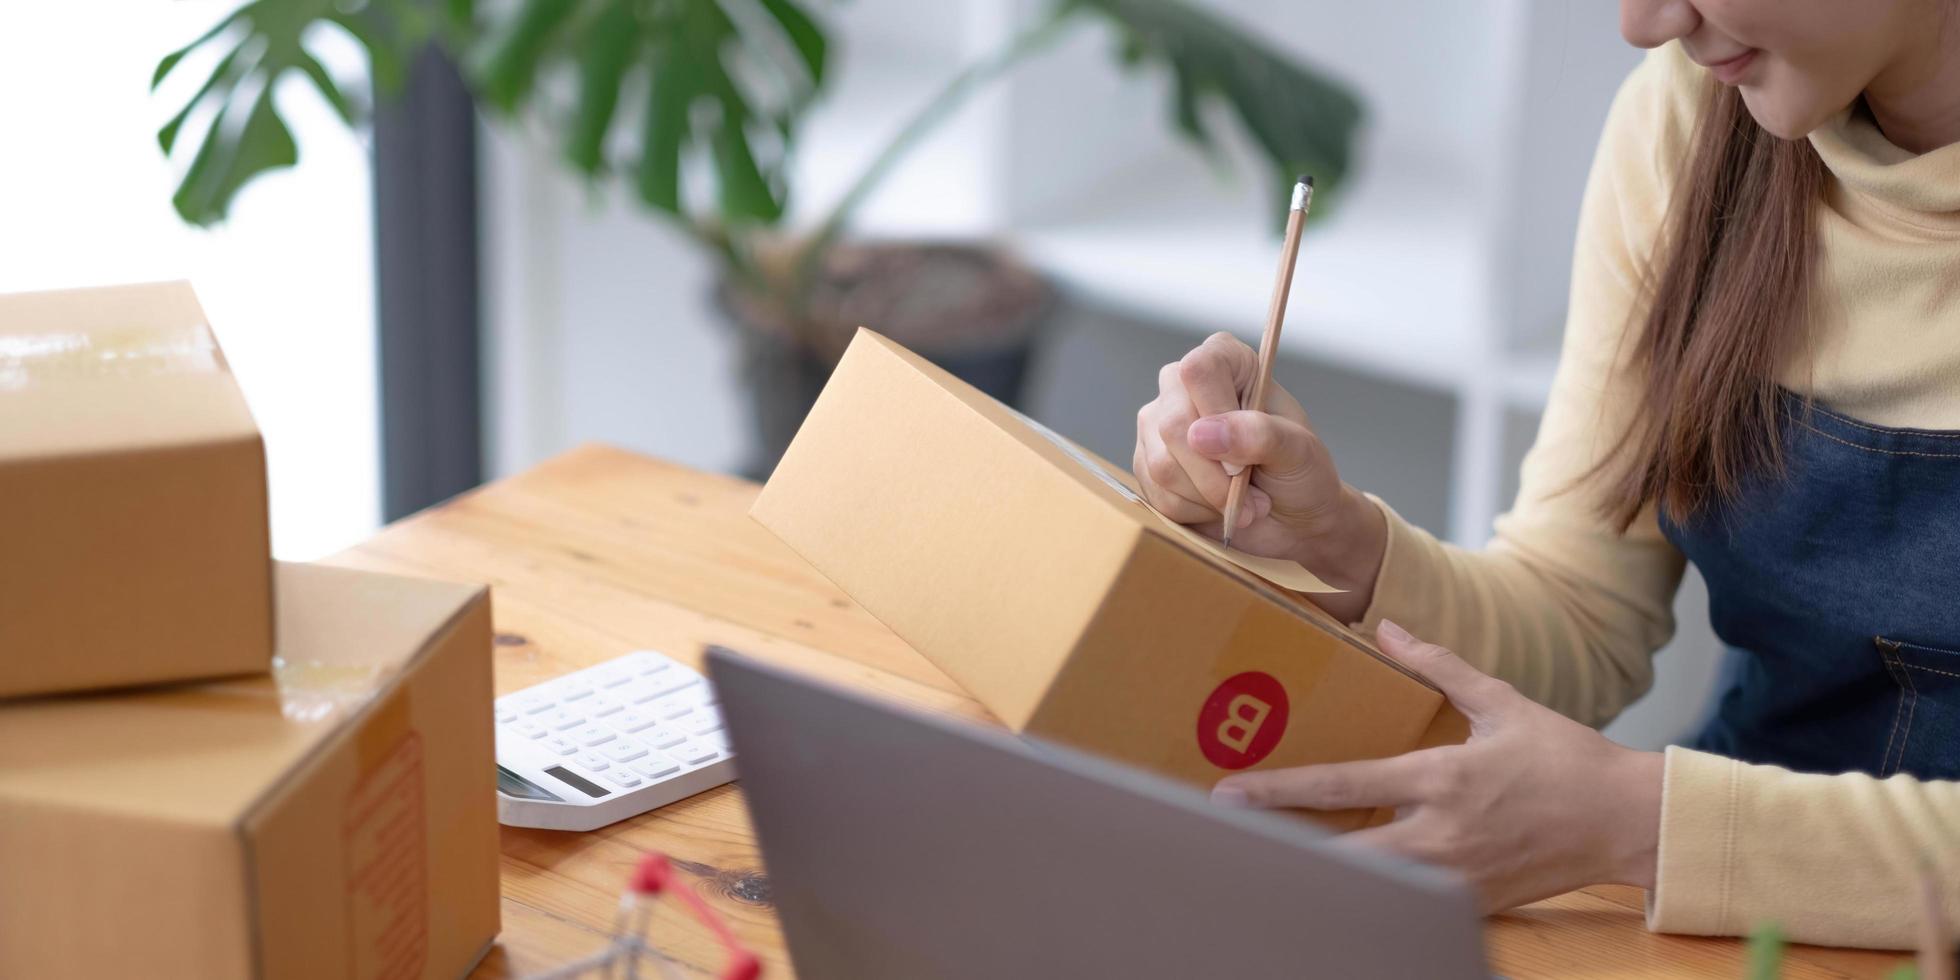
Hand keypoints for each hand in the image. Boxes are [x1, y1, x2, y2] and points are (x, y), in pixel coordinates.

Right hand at [1132, 332, 1385, 617]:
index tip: (1244, 457)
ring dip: (1208, 498)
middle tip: (1250, 494)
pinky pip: (1156, 494)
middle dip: (1213, 476)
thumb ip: (1260, 435)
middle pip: (1172, 423)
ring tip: (1241, 501)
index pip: (1199, 371)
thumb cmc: (1300, 473)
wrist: (1291, 519)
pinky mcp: (1146, 465)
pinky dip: (1193, 512)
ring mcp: (1158, 425)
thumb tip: (1201, 435)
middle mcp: (1182, 387)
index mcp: (1226, 362)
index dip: (1216, 415)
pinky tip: (1216, 507)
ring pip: (1162, 465)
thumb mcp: (1299, 451)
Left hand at [1210, 621, 1663, 911]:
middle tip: (1228, 842)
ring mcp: (1456, 877)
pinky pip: (1409, 906)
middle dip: (1282, 848)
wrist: (1628, 820)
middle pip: (1342, 854)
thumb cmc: (1565, 758)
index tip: (1228, 791)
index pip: (1342, 784)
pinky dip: (1372, 898)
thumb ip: (1441, 666)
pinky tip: (1337, 890)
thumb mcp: (1503, 702)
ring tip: (1267, 865)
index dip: (1278, 790)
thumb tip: (1390, 629)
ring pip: (1370, 888)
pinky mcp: (1472, 904)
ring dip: (1321, 876)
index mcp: (1441, 778)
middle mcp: (1441, 833)